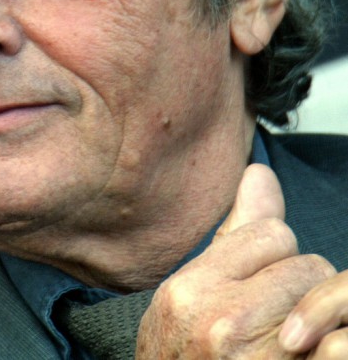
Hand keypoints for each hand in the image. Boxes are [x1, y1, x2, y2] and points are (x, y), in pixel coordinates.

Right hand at [135, 164, 335, 358]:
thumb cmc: (181, 358)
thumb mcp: (189, 295)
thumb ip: (234, 234)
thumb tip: (261, 172)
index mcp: (189, 290)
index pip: (271, 233)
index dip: (274, 257)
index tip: (260, 285)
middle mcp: (220, 322)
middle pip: (306, 266)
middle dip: (300, 289)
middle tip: (277, 320)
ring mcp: (259, 359)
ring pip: (328, 301)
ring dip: (321, 318)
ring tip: (291, 338)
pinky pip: (339, 342)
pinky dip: (332, 338)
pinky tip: (309, 344)